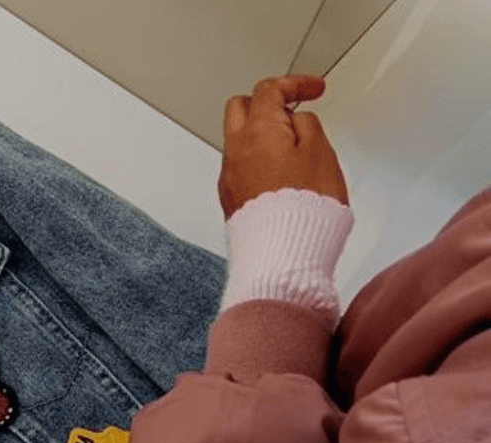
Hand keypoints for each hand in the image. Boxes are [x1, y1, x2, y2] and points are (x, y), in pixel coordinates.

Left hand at [218, 75, 349, 220]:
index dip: (295, 84)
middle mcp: (235, 151)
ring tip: (292, 147)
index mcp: (257, 131)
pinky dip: (257, 160)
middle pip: (241, 108)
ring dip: (261, 134)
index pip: (269, 90)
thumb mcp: (321, 151)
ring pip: (238, 140)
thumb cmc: (304, 206)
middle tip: (292, 109)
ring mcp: (229, 176)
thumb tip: (295, 120)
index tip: (313, 88)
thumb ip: (307, 125)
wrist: (283, 252)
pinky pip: (240, 168)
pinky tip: (280, 174)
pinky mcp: (230, 198)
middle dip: (266, 102)